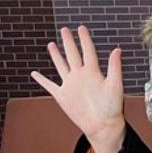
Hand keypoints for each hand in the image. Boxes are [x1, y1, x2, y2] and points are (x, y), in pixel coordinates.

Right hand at [30, 27, 126, 152]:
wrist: (103, 125)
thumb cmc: (112, 107)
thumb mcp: (115, 85)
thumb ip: (115, 67)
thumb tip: (117, 49)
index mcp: (93, 72)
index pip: (88, 51)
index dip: (84, 39)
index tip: (81, 27)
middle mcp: (81, 76)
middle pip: (72, 54)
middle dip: (68, 42)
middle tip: (64, 29)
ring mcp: (70, 85)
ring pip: (61, 65)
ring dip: (56, 55)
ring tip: (51, 44)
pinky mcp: (62, 95)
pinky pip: (49, 85)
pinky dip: (41, 79)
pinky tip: (34, 73)